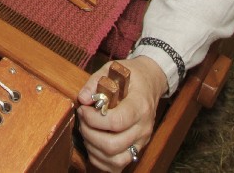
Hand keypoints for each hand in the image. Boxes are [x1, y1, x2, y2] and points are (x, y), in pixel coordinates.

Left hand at [76, 56, 168, 171]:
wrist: (150, 82)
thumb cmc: (130, 77)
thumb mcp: (112, 69)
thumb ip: (95, 82)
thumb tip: (82, 99)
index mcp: (140, 105)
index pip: (117, 121)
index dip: (94, 119)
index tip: (83, 109)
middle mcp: (143, 127)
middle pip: (113, 144)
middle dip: (89, 134)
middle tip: (83, 120)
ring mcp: (141, 141)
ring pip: (115, 160)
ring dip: (93, 149)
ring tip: (87, 131)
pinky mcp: (136, 149)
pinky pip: (117, 166)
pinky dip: (100, 160)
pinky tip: (93, 144)